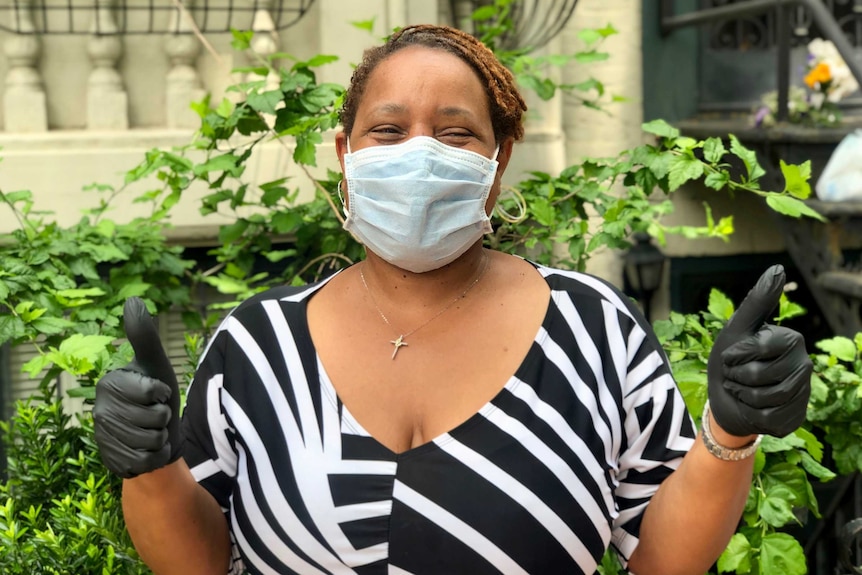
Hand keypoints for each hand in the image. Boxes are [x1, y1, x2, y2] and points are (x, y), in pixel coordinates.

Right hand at [93, 297, 182, 477]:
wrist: (156, 435)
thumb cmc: (157, 394)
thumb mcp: (155, 363)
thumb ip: (144, 336)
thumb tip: (133, 299)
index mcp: (109, 384)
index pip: (155, 392)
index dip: (165, 393)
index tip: (156, 392)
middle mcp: (100, 410)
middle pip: (157, 418)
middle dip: (165, 417)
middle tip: (154, 413)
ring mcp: (104, 438)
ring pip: (154, 440)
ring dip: (161, 436)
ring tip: (151, 430)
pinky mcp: (112, 461)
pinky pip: (148, 460)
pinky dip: (156, 456)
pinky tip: (148, 449)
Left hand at [707, 265, 811, 437]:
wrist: (725, 400)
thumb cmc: (730, 360)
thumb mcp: (736, 329)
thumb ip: (757, 301)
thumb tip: (778, 267)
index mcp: (791, 339)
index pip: (760, 348)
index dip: (736, 355)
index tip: (731, 356)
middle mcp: (805, 364)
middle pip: (762, 375)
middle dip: (737, 377)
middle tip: (735, 376)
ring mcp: (803, 392)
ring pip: (766, 399)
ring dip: (742, 395)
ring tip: (741, 390)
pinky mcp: (797, 416)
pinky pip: (769, 418)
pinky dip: (751, 414)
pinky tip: (752, 408)